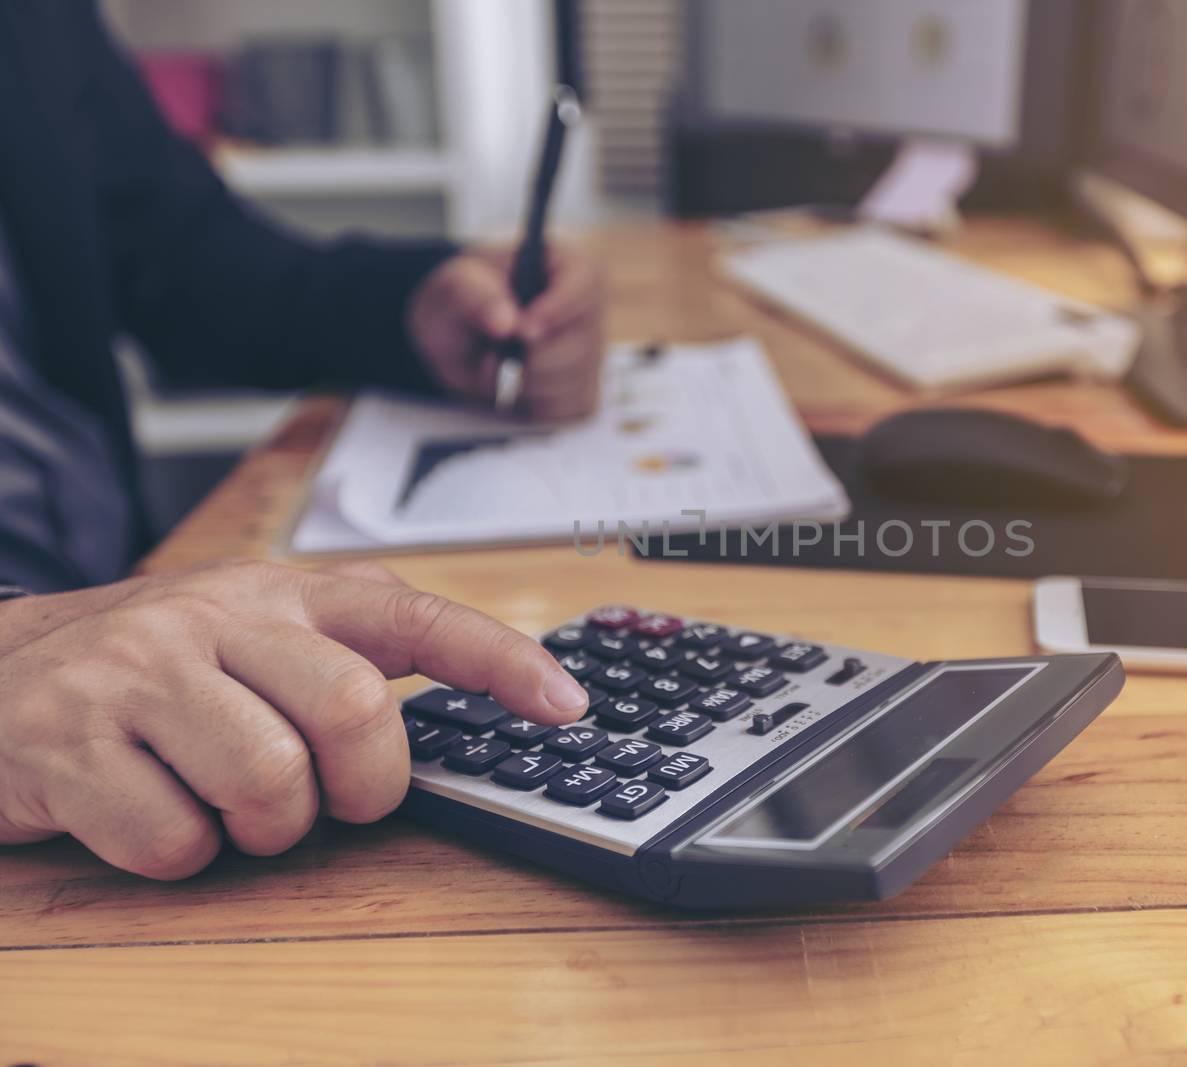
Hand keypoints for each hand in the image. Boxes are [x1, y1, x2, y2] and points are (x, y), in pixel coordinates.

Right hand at [0, 560, 588, 878]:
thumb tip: (478, 702)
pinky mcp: (68, 744)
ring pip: (269, 782)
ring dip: (267, 829)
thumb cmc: (157, 669)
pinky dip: (182, 855)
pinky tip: (153, 814)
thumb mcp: (254, 634)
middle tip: (334, 798)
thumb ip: (347, 656)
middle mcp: (213, 617)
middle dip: (365, 783)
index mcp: (279, 592)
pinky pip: (176, 841)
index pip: (414, 616)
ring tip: (229, 806)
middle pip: (352, 709)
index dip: (500, 660)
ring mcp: (137, 675)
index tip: (565, 704)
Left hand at [407, 244, 605, 420]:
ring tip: (500, 369)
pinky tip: (517, 389)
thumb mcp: (453, 287)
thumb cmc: (460, 301)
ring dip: (526, 386)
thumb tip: (507, 322)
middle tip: (492, 354)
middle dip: (530, 360)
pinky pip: (570, 410)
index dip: (559, 309)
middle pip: (582, 345)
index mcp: (563, 267)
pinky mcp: (582, 389)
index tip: (523, 330)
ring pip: (574, 383)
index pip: (584, 282)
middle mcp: (586, 310)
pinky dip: (535, 407)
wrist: (455, 339)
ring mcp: (590, 353)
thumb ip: (474, 296)